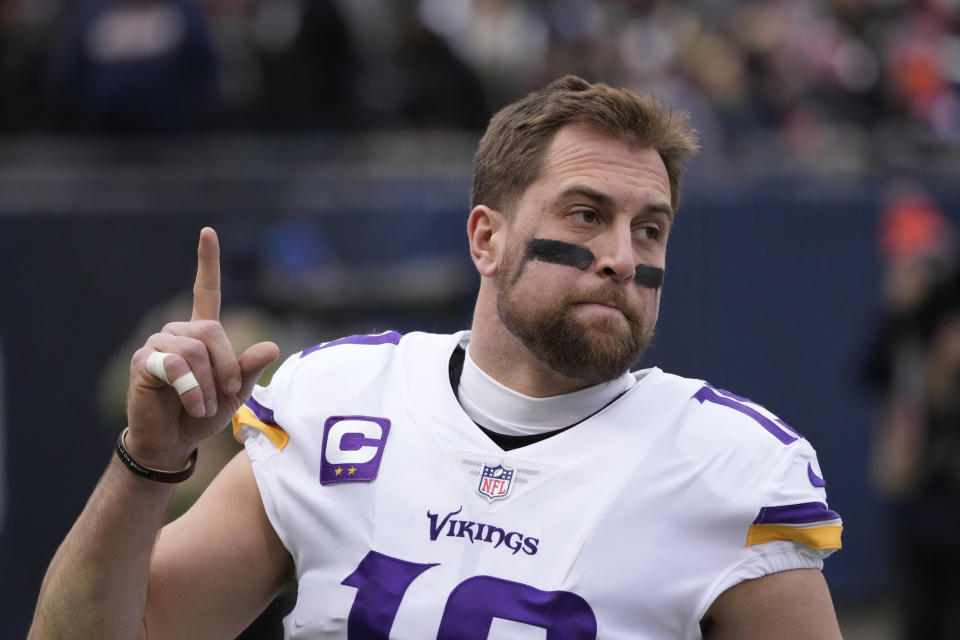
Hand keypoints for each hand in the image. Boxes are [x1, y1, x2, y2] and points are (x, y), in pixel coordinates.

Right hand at [125, 228, 278, 469]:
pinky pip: (178, 365)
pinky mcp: (145, 363)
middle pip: (212, 331)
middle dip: (227, 365)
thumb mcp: (236, 392)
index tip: (207, 232)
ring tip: (204, 404)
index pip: (206, 290)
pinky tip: (194, 404)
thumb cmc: (203, 414)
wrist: (173, 441)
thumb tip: (272, 346)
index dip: (207, 261)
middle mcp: (177, 333)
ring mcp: (158, 345)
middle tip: (227, 392)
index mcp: (201, 334)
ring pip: (196, 350)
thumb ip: (250, 369)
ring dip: (208, 383)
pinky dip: (192, 389)